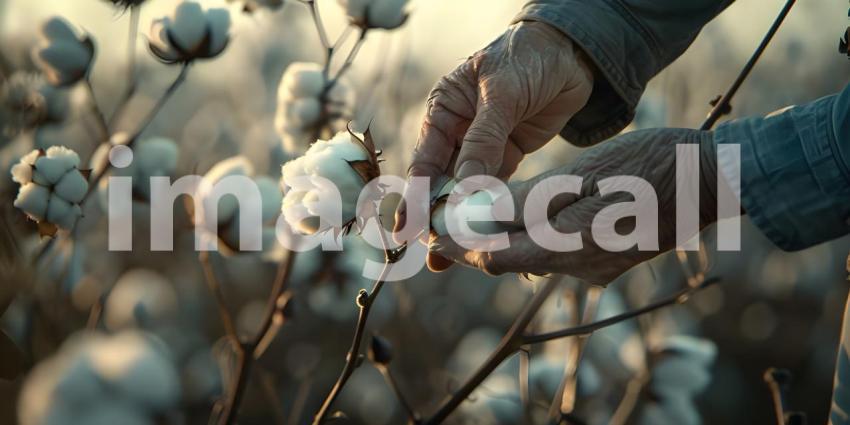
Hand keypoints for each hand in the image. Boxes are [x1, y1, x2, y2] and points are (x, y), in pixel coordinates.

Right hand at [395, 21, 595, 270]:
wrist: (572, 51)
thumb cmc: (528, 56)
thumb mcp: (502, 93)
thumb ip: (484, 138)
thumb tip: (464, 186)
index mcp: (443, 109)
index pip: (425, 161)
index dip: (415, 197)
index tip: (408, 229)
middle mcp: (457, 130)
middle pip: (442, 181)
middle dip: (437, 217)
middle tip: (435, 253)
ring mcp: (483, 144)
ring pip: (467, 188)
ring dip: (464, 219)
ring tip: (457, 253)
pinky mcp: (509, 153)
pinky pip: (496, 186)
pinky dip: (491, 207)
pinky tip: (486, 230)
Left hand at [430, 128, 719, 284]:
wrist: (712, 182)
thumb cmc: (653, 166)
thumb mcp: (588, 174)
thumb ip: (535, 199)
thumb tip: (487, 212)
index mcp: (571, 244)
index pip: (496, 257)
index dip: (460, 249)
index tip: (434, 237)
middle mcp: (580, 267)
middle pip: (511, 261)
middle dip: (475, 246)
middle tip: (445, 228)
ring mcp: (597, 269)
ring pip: (534, 258)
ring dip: (503, 242)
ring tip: (476, 220)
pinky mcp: (609, 263)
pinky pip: (558, 256)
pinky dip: (533, 241)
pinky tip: (526, 221)